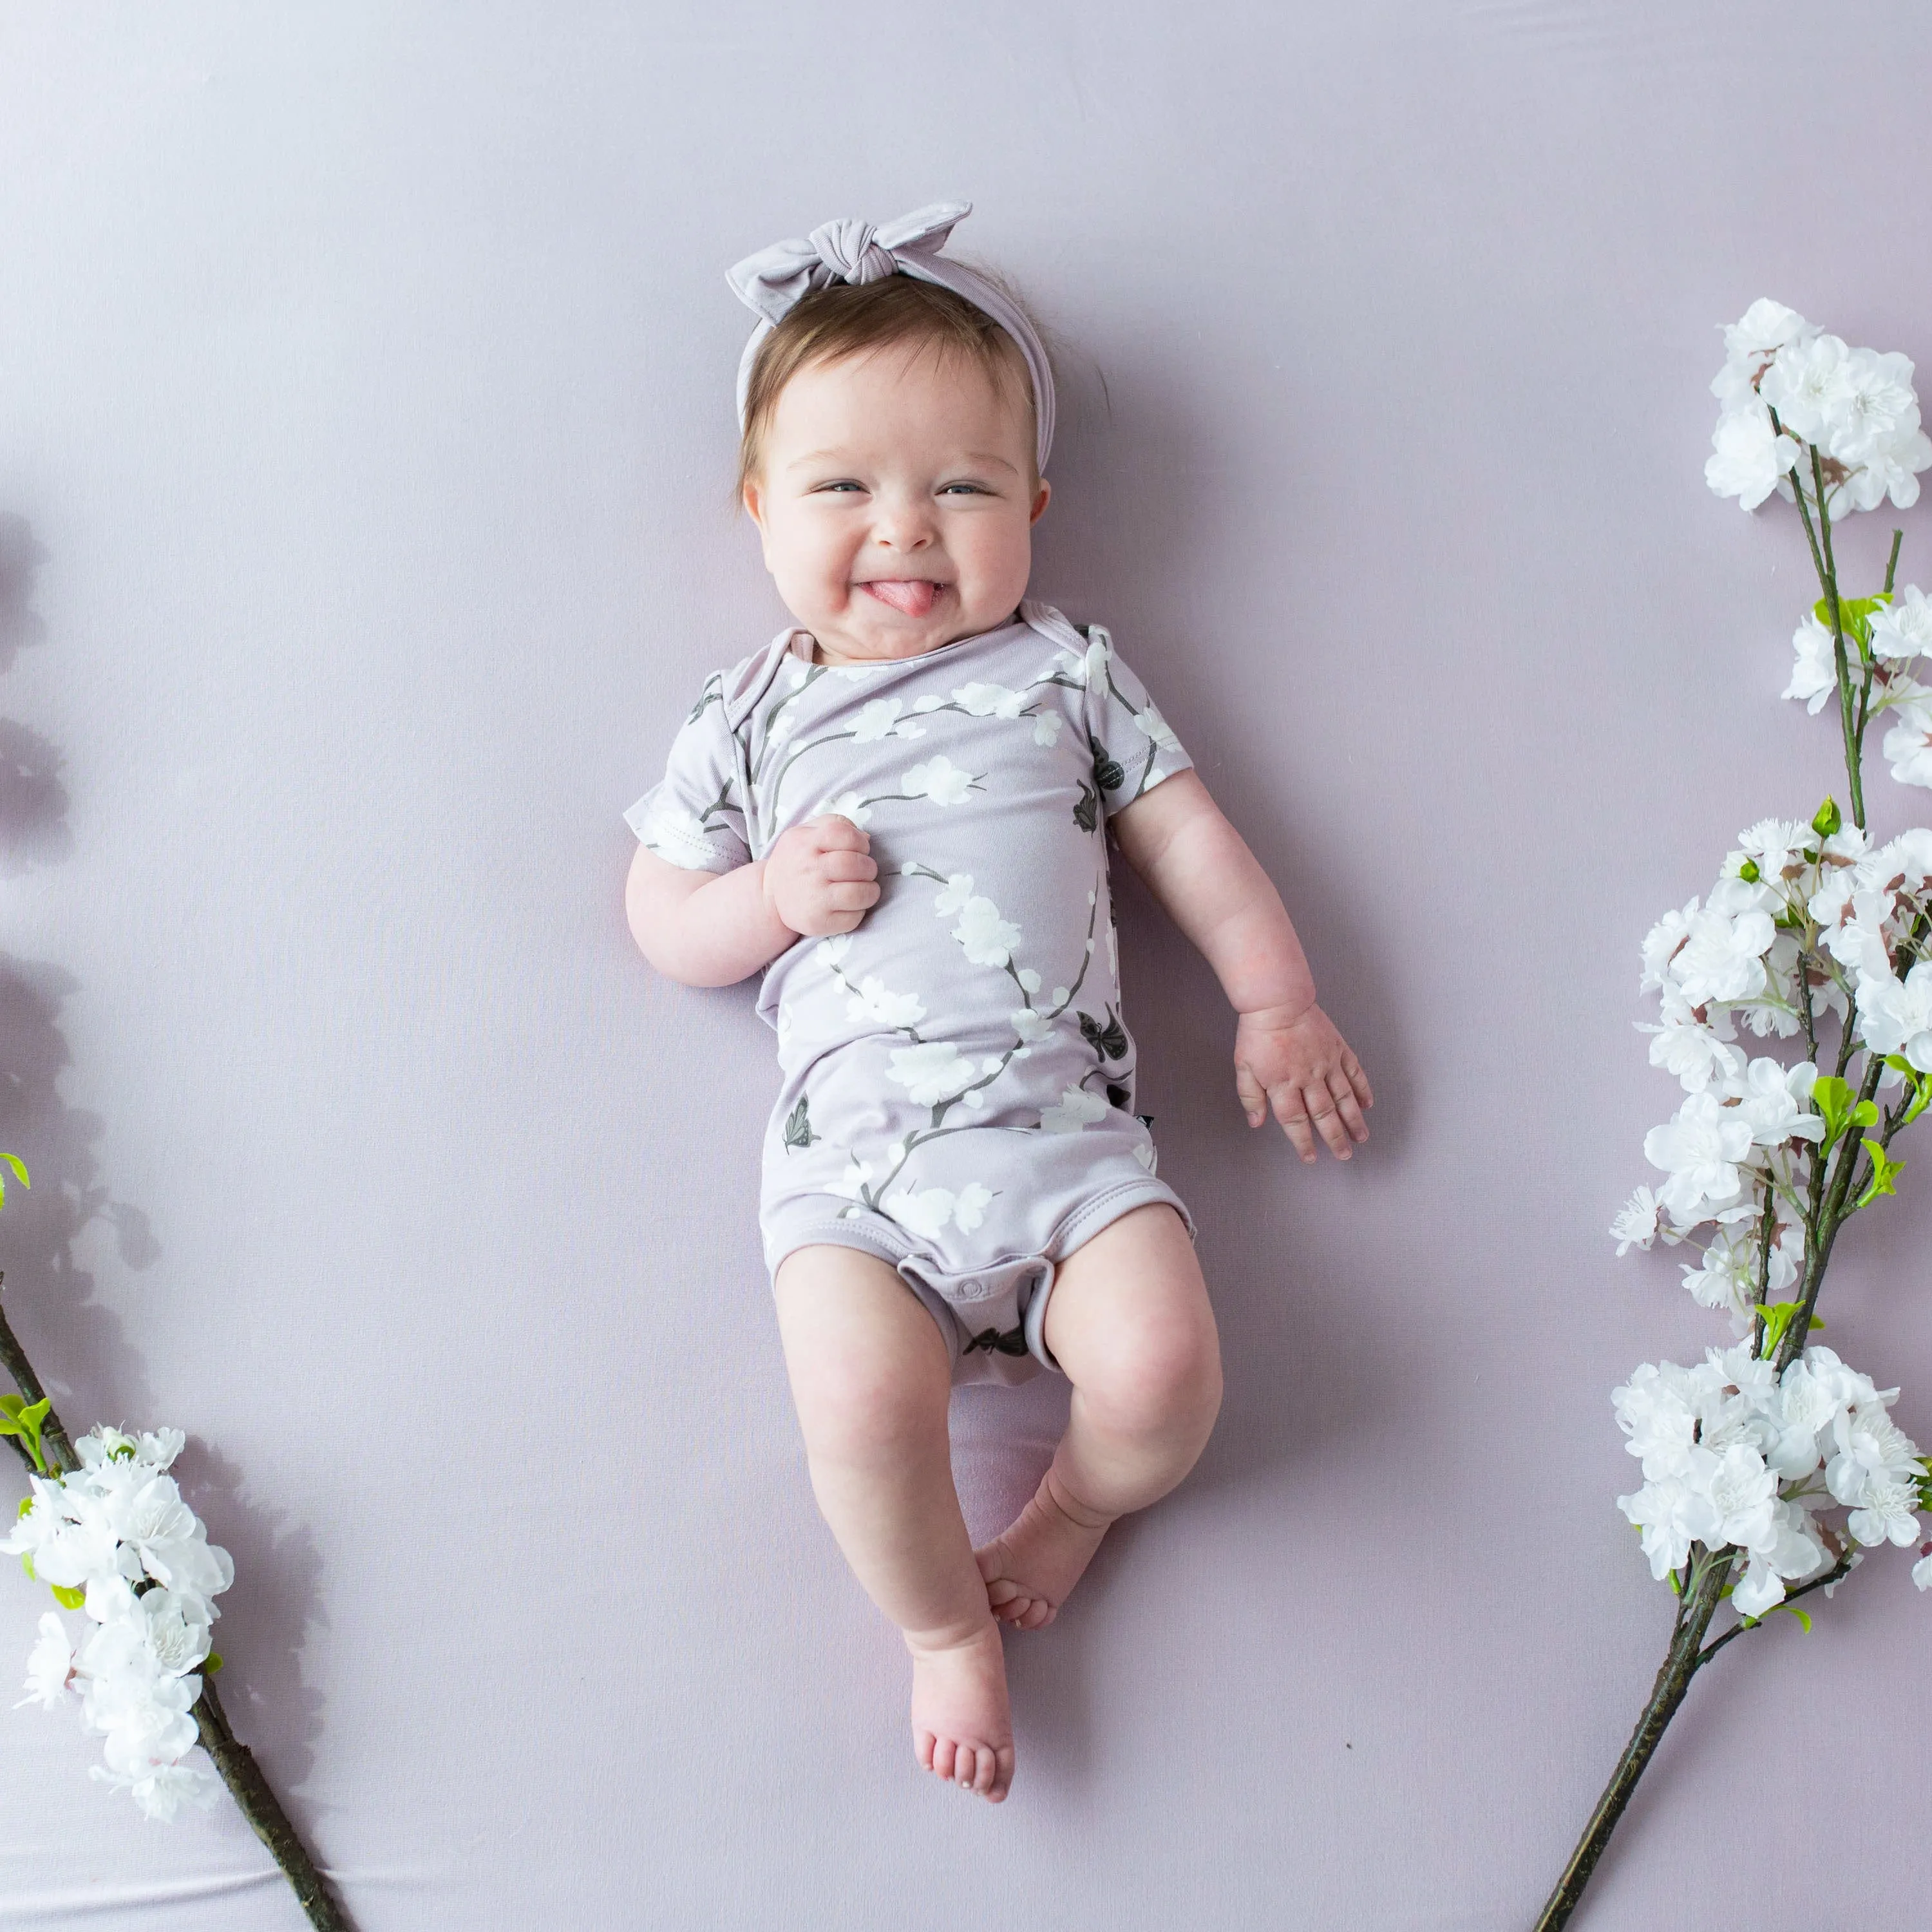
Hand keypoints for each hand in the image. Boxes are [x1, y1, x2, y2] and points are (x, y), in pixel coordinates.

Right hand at [761, 815, 879, 936]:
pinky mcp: (818, 922)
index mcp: (805, 842)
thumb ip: (835, 823)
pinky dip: (859, 911)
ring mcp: (813, 898)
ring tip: (863, 889)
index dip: (860, 842)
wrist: (770, 895)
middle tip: (865, 872)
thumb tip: (866, 837)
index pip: (844, 834)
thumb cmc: (798, 860)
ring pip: (860, 893)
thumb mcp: (807, 832)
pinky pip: (854, 918)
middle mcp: (807, 869)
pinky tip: (850, 905)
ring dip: (870, 891)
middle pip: (854, 865)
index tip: (860, 850)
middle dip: (869, 868)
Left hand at [1234, 1002, 1372, 1163]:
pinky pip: (1354, 1073)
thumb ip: (1250, 1097)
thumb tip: (1257, 1122)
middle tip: (1343, 1154)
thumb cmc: (1258, 1032)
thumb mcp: (1243, 1066)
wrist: (1278, 1001)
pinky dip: (1362, 1090)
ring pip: (1344, 1098)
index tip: (1310, 1157)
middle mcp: (1308, 1078)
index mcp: (1283, 1084)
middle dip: (1335, 1138)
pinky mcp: (1338, 1049)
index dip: (1303, 1142)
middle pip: (1324, 1115)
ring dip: (1353, 1120)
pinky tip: (1367, 1104)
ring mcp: (1326, 1063)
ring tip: (1360, 1137)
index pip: (1295, 1122)